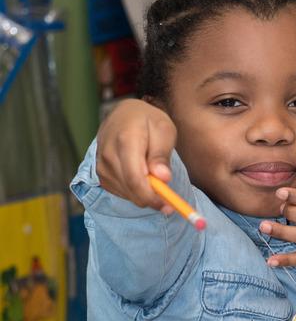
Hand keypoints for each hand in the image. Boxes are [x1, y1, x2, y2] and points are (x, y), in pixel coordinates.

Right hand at [96, 98, 176, 212]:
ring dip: (144, 194)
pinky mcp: (100, 173)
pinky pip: (120, 191)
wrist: (124, 114)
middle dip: (152, 199)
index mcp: (126, 140)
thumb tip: (163, 178)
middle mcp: (108, 154)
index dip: (152, 197)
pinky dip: (134, 191)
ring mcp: (101, 164)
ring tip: (156, 180)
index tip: (169, 206)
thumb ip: (162, 155)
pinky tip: (143, 178)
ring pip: (126, 193)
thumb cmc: (148, 121)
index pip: (135, 178)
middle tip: (170, 203)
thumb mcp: (164, 130)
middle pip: (130, 189)